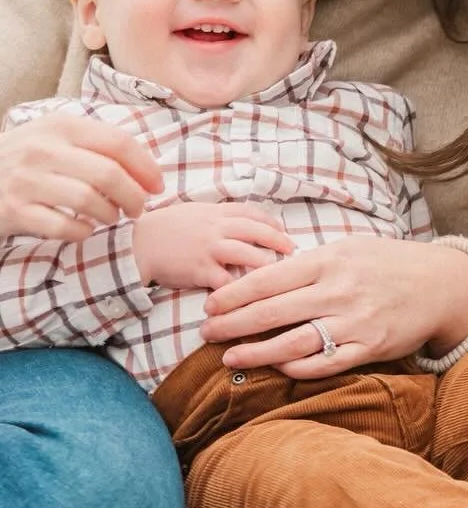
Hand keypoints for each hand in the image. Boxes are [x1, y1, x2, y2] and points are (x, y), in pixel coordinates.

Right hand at [0, 115, 162, 240]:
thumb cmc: (30, 160)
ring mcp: (25, 180)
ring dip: (111, 215)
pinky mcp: (13, 210)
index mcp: (61, 125)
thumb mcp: (58, 138)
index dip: (147, 167)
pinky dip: (83, 232)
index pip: (119, 142)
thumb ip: (99, 146)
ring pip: (89, 200)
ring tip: (112, 217)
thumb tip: (150, 172)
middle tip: (138, 208)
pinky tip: (84, 229)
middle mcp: (42, 149)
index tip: (158, 186)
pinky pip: (64, 227)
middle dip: (134, 196)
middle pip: (109, 174)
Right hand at [133, 202, 293, 289]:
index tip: (283, 231)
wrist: (136, 244)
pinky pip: (226, 281)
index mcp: (215, 213)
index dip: (271, 222)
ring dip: (267, 264)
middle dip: (279, 240)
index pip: (252, 213)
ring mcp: (209, 249)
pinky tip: (250, 295)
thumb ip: (217, 216)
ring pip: (248, 254)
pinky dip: (239, 288)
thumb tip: (242, 220)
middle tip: (292, 251)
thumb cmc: (164, 229)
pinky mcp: (200, 270)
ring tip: (279, 273)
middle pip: (257, 231)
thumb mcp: (193, 212)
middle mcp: (216, 228)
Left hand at [199, 236, 467, 377]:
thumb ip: (309, 264)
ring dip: (256, 352)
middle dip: (232, 324)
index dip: (233, 294)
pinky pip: (325, 364)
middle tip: (206, 333)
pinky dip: (296, 367)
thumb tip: (260, 279)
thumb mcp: (349, 249)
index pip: (269, 279)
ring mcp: (355, 322)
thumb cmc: (387, 264)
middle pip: (272, 312)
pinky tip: (277, 366)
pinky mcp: (370, 348)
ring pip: (293, 343)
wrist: (440, 284)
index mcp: (330, 261)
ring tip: (229, 357)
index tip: (210, 305)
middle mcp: (340, 291)